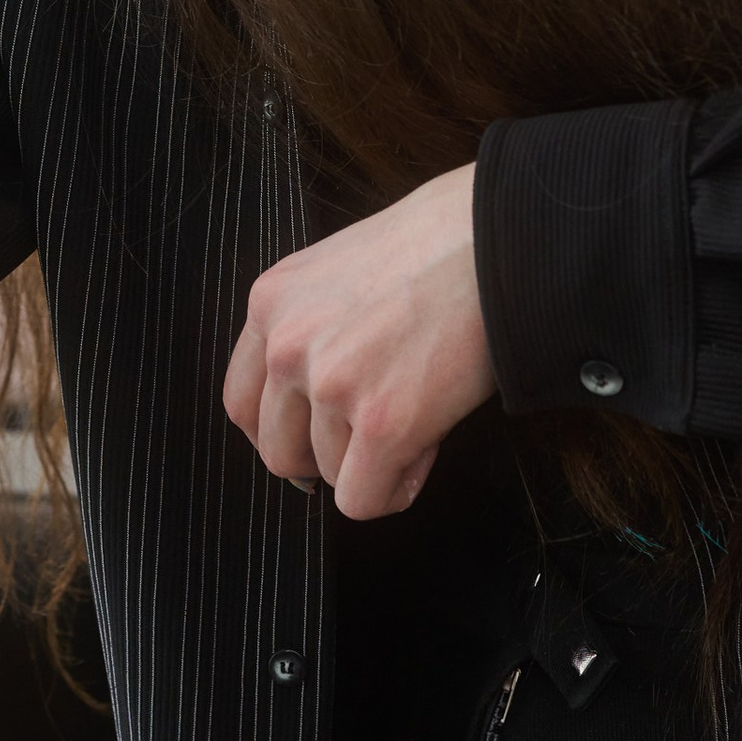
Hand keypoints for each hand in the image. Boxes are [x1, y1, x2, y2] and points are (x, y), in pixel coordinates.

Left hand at [223, 162, 494, 517]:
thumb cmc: (437, 248)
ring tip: (418, 419)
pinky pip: (363, 500)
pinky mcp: (381, 423)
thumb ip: (311, 328)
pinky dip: (394, 491)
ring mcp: (331, 385)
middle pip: (277, 449)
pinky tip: (424, 452)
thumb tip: (311, 401)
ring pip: (329, 474)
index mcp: (272, 303)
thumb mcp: (338, 271)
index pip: (243, 402)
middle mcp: (288, 345)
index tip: (312, 437)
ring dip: (373, 463)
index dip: (283, 430)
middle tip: (366, 440)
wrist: (498, 240)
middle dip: (323, 456)